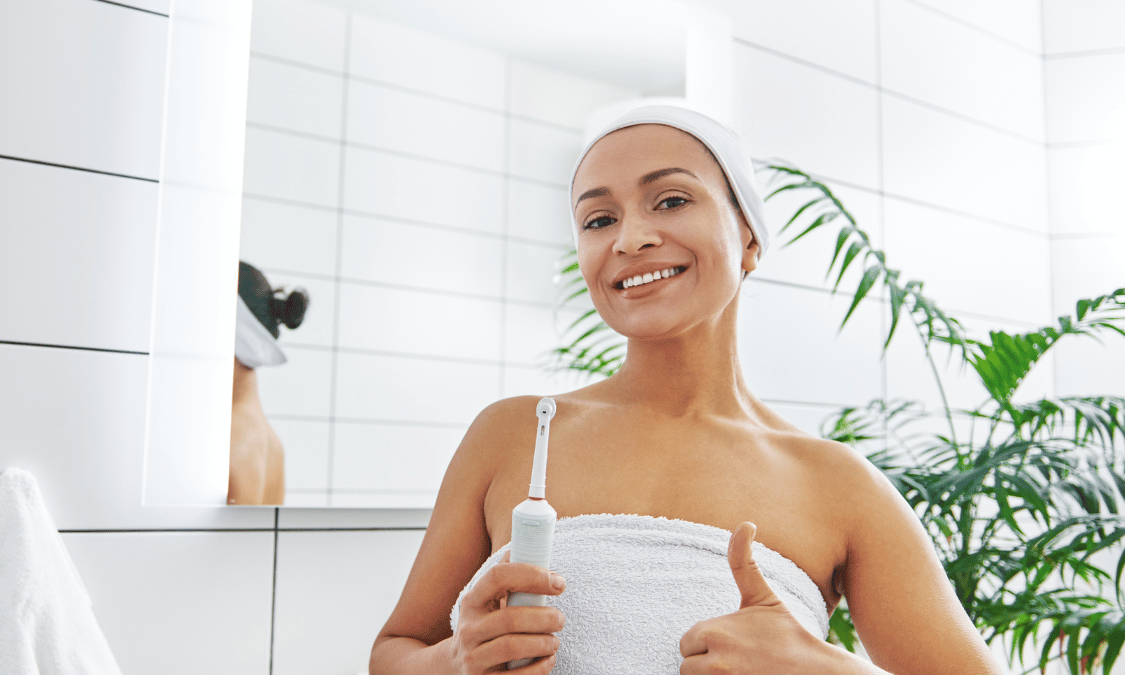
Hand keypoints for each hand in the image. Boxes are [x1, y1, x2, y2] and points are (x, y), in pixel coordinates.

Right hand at [450, 551, 566, 673]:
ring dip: (544, 642)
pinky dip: (540, 668)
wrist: (453, 667)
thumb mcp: (485, 602)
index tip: (558, 582)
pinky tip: (548, 659)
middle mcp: (469, 628)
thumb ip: (504, 579)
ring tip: (555, 641)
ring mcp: (473, 658)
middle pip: (510, 617)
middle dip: (545, 617)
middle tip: (561, 618)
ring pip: (512, 646)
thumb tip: (526, 546)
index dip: (532, 575)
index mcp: (472, 601)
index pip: (498, 577)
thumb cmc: (483, 627)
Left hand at [679, 523, 825, 673]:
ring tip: (741, 670)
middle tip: (740, 660)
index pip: (687, 643)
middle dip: (707, 663)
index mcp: (714, 632)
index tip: (734, 643)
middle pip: (688, 666)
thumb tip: (746, 523)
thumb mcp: (763, 596)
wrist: (817, 674)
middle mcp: (714, 662)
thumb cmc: (788, 634)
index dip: (706, 643)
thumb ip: (743, 562)